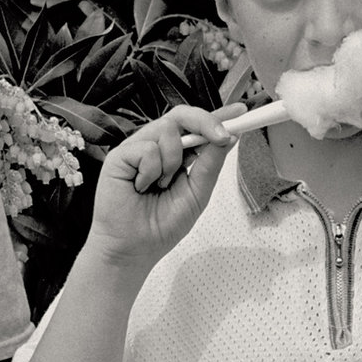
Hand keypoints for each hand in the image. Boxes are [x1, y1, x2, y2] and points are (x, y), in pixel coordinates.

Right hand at [87, 104, 242, 277]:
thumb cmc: (161, 226)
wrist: (133, 250)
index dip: (218, 117)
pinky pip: (147, 148)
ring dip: (173, 161)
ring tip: (161, 186)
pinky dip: (151, 170)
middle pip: (182, 115)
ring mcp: (136, 149)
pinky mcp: (119, 156)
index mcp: (176, 155)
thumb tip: (230, 136)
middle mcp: (156, 147)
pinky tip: (142, 187)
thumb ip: (210, 164)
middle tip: (222, 137)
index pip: (196, 127)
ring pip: (166, 129)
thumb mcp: (197, 193)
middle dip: (206, 122)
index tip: (241, 111)